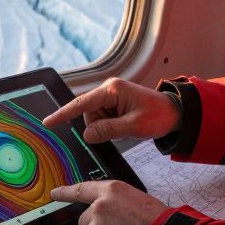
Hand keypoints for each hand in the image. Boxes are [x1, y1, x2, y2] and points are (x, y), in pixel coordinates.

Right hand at [42, 78, 179, 142]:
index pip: (81, 104)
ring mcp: (111, 95)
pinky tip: (125, 125)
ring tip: (127, 126)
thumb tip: (87, 134)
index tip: (48, 122)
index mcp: (112, 90)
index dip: (63, 114)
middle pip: (88, 114)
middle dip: (99, 127)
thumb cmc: (158, 115)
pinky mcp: (114, 102)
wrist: (175, 112)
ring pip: (95, 119)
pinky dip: (110, 126)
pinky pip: (103, 119)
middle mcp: (109, 89)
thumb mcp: (133, 126)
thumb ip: (108, 130)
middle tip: (122, 129)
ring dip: (107, 127)